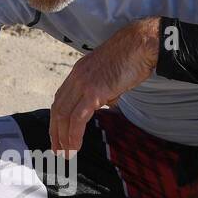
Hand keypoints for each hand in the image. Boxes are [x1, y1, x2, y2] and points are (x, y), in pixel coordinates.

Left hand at [49, 16, 159, 152]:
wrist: (142, 44)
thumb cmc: (133, 56)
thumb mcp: (112, 74)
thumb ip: (105, 90)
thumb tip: (107, 102)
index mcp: (79, 72)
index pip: (61, 99)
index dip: (57, 119)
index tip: (58, 134)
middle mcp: (77, 77)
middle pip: (57, 108)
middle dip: (55, 132)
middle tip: (57, 150)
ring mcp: (83, 84)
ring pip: (64, 115)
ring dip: (63, 138)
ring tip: (66, 153)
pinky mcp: (93, 92)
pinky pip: (77, 118)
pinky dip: (74, 134)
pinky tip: (75, 146)